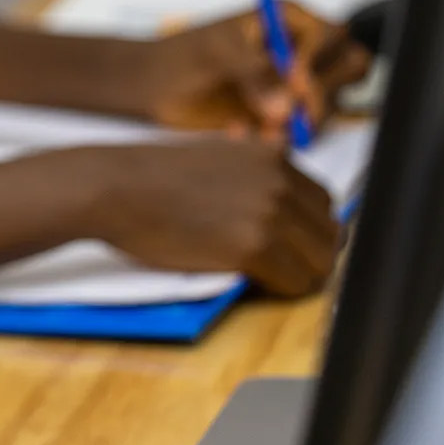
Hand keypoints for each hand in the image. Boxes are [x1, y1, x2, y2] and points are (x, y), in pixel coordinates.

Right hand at [79, 138, 340, 295]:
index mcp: (273, 155)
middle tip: (283, 266)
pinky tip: (256, 283)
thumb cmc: (150, 177)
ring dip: (299, 274)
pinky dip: (282, 289)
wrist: (114, 187)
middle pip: (329, 232)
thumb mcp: (215, 154)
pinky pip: (294, 282)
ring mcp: (270, 213)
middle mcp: (280, 180)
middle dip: (310, 252)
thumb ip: (254, 170)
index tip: (290, 243)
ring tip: (270, 278)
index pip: (323, 202)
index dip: (307, 228)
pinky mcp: (253, 247)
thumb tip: (280, 197)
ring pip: (318, 262)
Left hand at [139, 4, 371, 138]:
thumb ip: (254, 73)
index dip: (317, 60)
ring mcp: (294, 85)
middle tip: (290, 111)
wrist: (148, 89)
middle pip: (349, 66)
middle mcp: (300, 49)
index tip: (292, 81)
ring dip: (301, 120)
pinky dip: (277, 138)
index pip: (334, 35)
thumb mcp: (214, 56)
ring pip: (331, 103)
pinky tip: (239, 131)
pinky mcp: (283, 116)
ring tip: (258, 125)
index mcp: (289, 19)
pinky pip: (303, 131)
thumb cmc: (177, 59)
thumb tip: (287, 106)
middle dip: (325, 92)